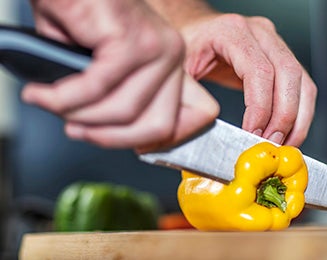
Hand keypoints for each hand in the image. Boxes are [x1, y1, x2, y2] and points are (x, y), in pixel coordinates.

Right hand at [22, 0, 218, 149]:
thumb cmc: (80, 19)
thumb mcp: (106, 70)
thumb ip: (123, 101)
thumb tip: (123, 135)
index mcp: (170, 63)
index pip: (196, 114)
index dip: (166, 138)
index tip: (133, 147)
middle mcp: (172, 55)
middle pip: (159, 126)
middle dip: (111, 137)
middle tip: (76, 128)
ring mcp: (157, 48)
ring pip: (125, 112)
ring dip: (79, 115)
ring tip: (51, 102)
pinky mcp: (132, 40)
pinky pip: (97, 90)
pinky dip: (64, 97)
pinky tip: (44, 92)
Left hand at [180, 13, 316, 146]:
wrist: (196, 31)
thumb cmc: (188, 47)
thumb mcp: (180, 67)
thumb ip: (188, 94)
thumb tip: (197, 127)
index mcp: (232, 32)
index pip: (259, 71)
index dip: (261, 107)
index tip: (253, 133)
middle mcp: (259, 33)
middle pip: (288, 75)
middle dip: (284, 116)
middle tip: (271, 143)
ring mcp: (273, 43)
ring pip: (301, 82)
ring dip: (297, 118)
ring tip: (283, 144)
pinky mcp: (280, 57)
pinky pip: (301, 85)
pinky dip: (299, 112)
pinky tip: (287, 132)